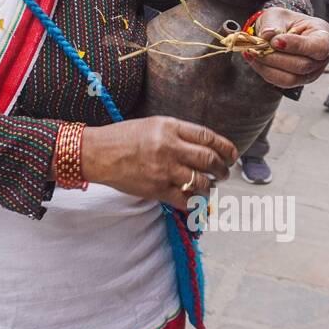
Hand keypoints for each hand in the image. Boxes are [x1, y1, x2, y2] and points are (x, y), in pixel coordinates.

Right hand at [79, 116, 236, 208]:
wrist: (97, 153)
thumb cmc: (121, 137)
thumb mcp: (152, 125)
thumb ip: (176, 134)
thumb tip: (201, 147)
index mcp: (169, 127)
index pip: (207, 136)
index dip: (225, 147)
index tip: (231, 155)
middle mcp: (170, 147)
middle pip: (209, 160)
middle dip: (222, 169)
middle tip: (223, 173)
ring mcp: (164, 169)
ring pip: (201, 182)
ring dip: (210, 188)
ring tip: (209, 188)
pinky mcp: (156, 189)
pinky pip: (185, 200)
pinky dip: (195, 202)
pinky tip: (196, 201)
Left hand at [246, 7, 328, 88]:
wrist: (279, 31)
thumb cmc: (284, 21)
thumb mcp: (277, 15)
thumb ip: (272, 24)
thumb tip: (267, 35)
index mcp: (323, 35)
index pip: (318, 47)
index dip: (297, 46)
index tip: (275, 41)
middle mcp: (322, 57)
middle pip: (303, 65)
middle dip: (276, 57)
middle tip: (257, 47)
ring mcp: (311, 72)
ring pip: (291, 78)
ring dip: (268, 66)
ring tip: (253, 53)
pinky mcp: (297, 81)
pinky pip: (281, 82)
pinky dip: (265, 71)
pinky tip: (254, 59)